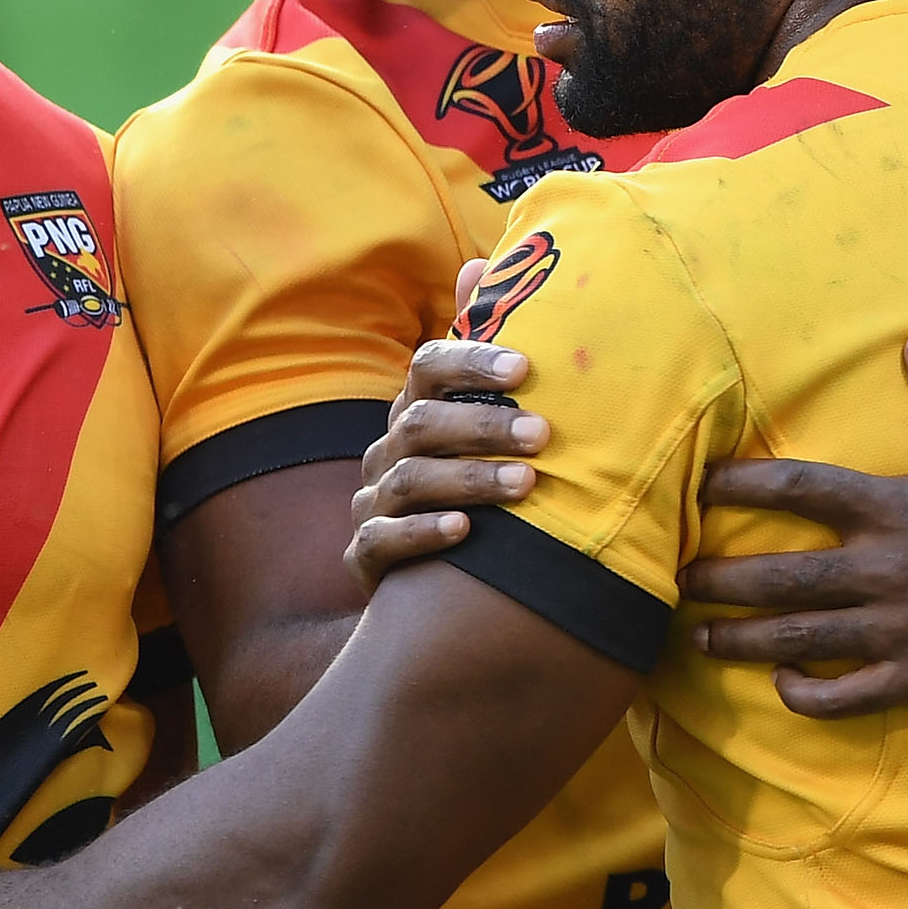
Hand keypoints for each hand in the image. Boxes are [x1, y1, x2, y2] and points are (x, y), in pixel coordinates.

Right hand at [345, 339, 550, 592]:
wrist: (423, 587)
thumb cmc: (474, 499)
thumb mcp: (488, 449)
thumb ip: (513, 398)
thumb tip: (531, 321)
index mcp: (415, 415)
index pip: (429, 368)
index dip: (471, 363)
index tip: (523, 368)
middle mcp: (388, 453)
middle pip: (421, 424)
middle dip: (483, 426)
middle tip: (541, 433)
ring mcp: (372, 503)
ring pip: (409, 480)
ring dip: (469, 479)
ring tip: (524, 483)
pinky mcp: (365, 555)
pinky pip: (382, 539)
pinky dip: (422, 531)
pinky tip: (464, 529)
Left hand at [688, 335, 907, 717]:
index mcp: (898, 507)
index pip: (798, 487)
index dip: (740, 484)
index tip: (701, 485)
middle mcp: (885, 569)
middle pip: (778, 576)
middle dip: (718, 579)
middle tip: (678, 580)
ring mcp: (897, 629)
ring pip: (796, 638)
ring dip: (739, 640)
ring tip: (699, 637)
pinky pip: (843, 695)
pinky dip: (804, 692)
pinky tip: (782, 682)